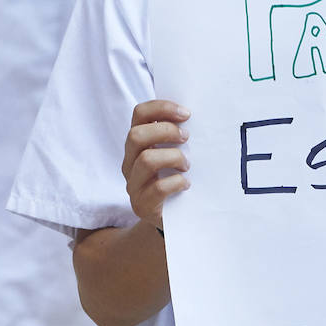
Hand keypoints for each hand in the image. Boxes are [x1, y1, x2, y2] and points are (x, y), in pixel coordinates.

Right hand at [121, 100, 190, 228]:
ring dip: (174, 157)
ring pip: (146, 160)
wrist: (173, 217)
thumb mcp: (176, 152)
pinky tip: (186, 183)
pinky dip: (177, 182)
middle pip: (136, 135)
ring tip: (187, 165)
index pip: (139, 114)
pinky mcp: (141, 204)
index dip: (161, 108)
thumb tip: (195, 115)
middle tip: (186, 138)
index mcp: (138, 143)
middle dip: (166, 131)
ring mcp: (133, 184)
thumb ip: (178, 135)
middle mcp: (130, 161)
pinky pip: (158, 188)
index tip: (186, 113)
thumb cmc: (177, 177)